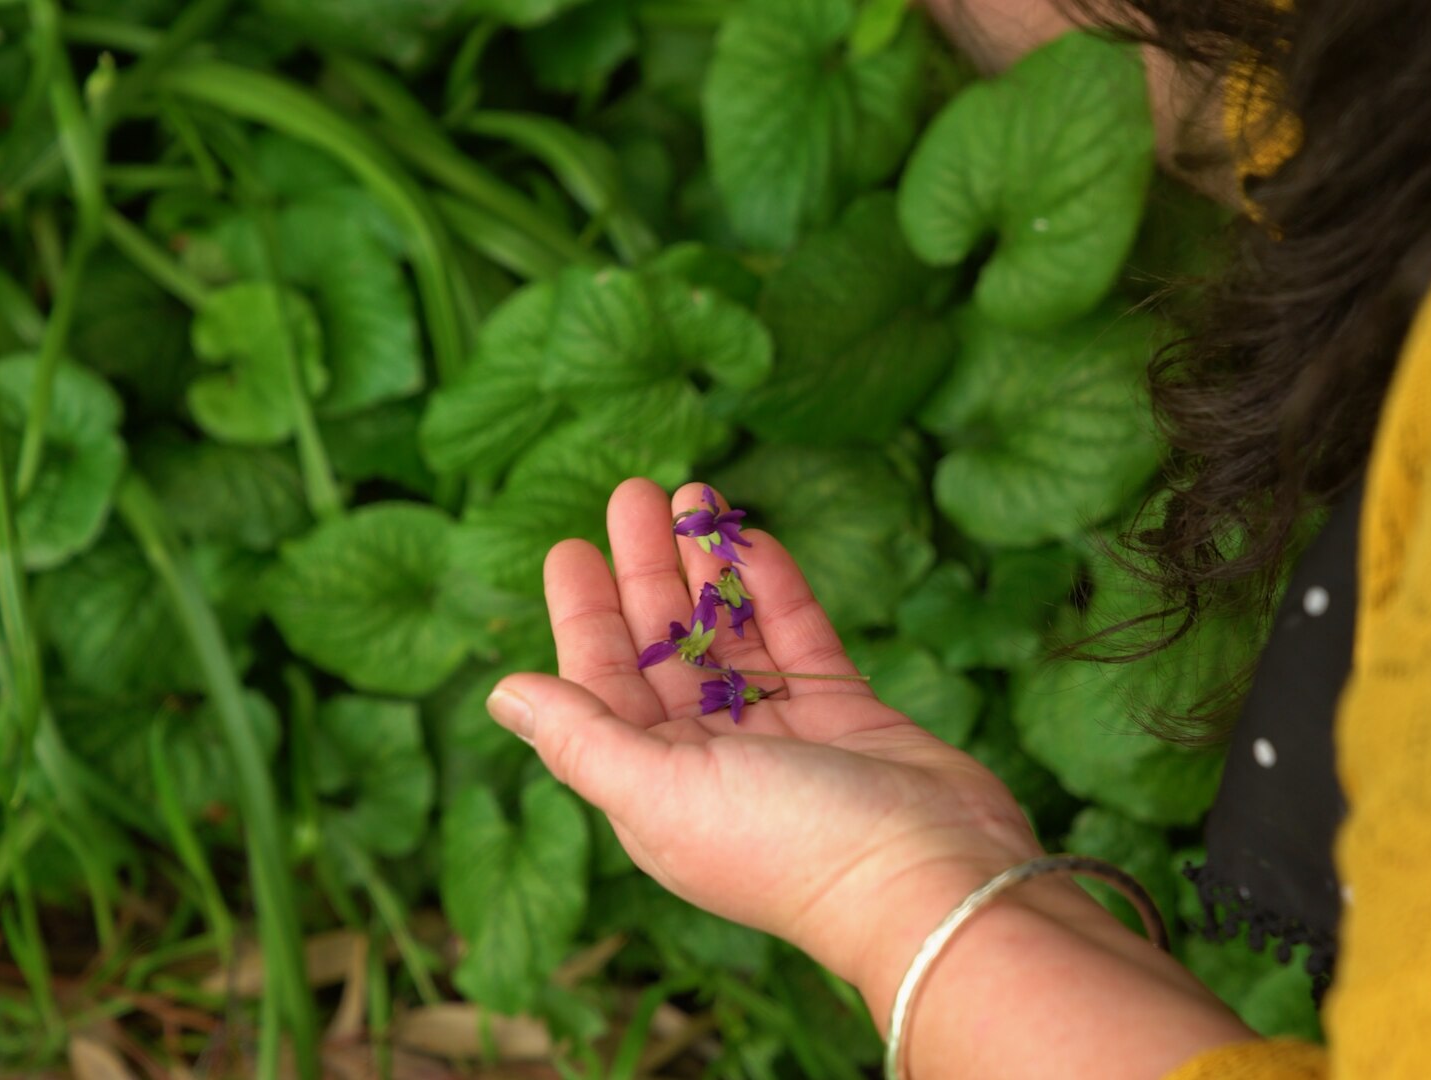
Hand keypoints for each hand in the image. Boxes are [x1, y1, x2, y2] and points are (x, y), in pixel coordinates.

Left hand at [485, 479, 1064, 999]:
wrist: (928, 878)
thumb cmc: (785, 844)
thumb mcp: (662, 791)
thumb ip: (581, 738)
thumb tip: (502, 692)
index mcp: (654, 786)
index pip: (602, 686)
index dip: (585, 616)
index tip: (572, 548)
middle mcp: (710, 761)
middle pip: (663, 649)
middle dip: (645, 572)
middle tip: (634, 493)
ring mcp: (780, 736)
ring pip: (730, 635)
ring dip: (707, 567)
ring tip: (692, 492)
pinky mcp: (844, 715)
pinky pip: (796, 638)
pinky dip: (771, 589)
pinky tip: (750, 538)